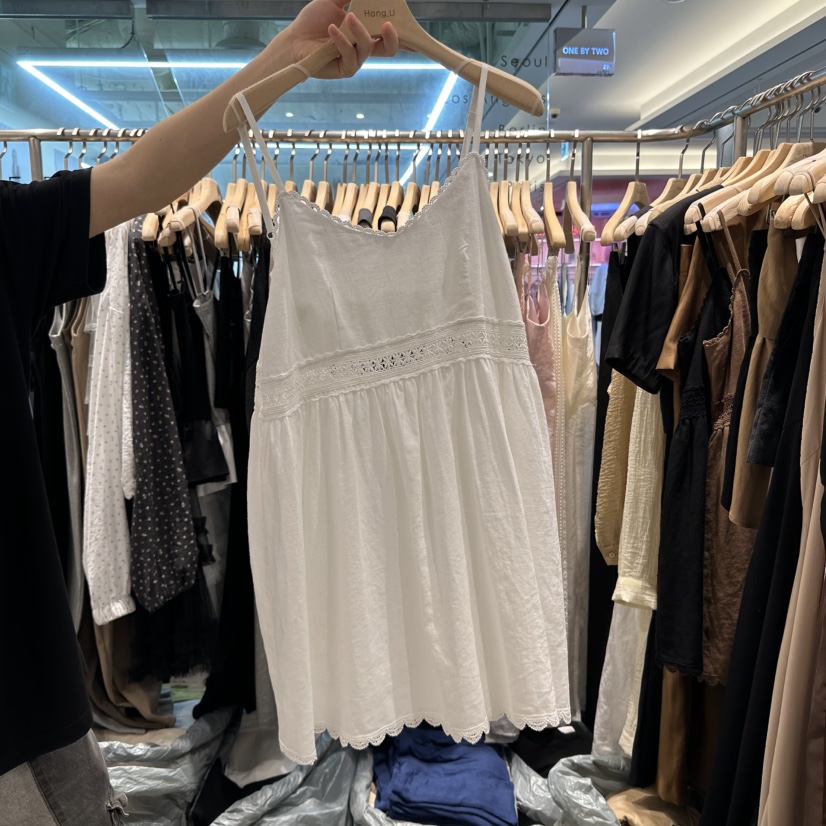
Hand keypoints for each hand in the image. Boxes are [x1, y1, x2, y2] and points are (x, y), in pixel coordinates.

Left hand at [283, 0, 399, 77]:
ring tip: (350, 16)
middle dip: (394, 37)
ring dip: (360, 31)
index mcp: (366, 33)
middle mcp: (364, 48)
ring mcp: (356, 60)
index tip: (415, 30)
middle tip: (388, 24)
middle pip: (390, 48)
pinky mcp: (345, 69)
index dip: (406, 34)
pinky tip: (332, 29)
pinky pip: (350, 56)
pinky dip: (342, 40)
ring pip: (369, 48)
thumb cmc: (313, 21)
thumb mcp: (333, 0)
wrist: (294, 40)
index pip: (389, 34)